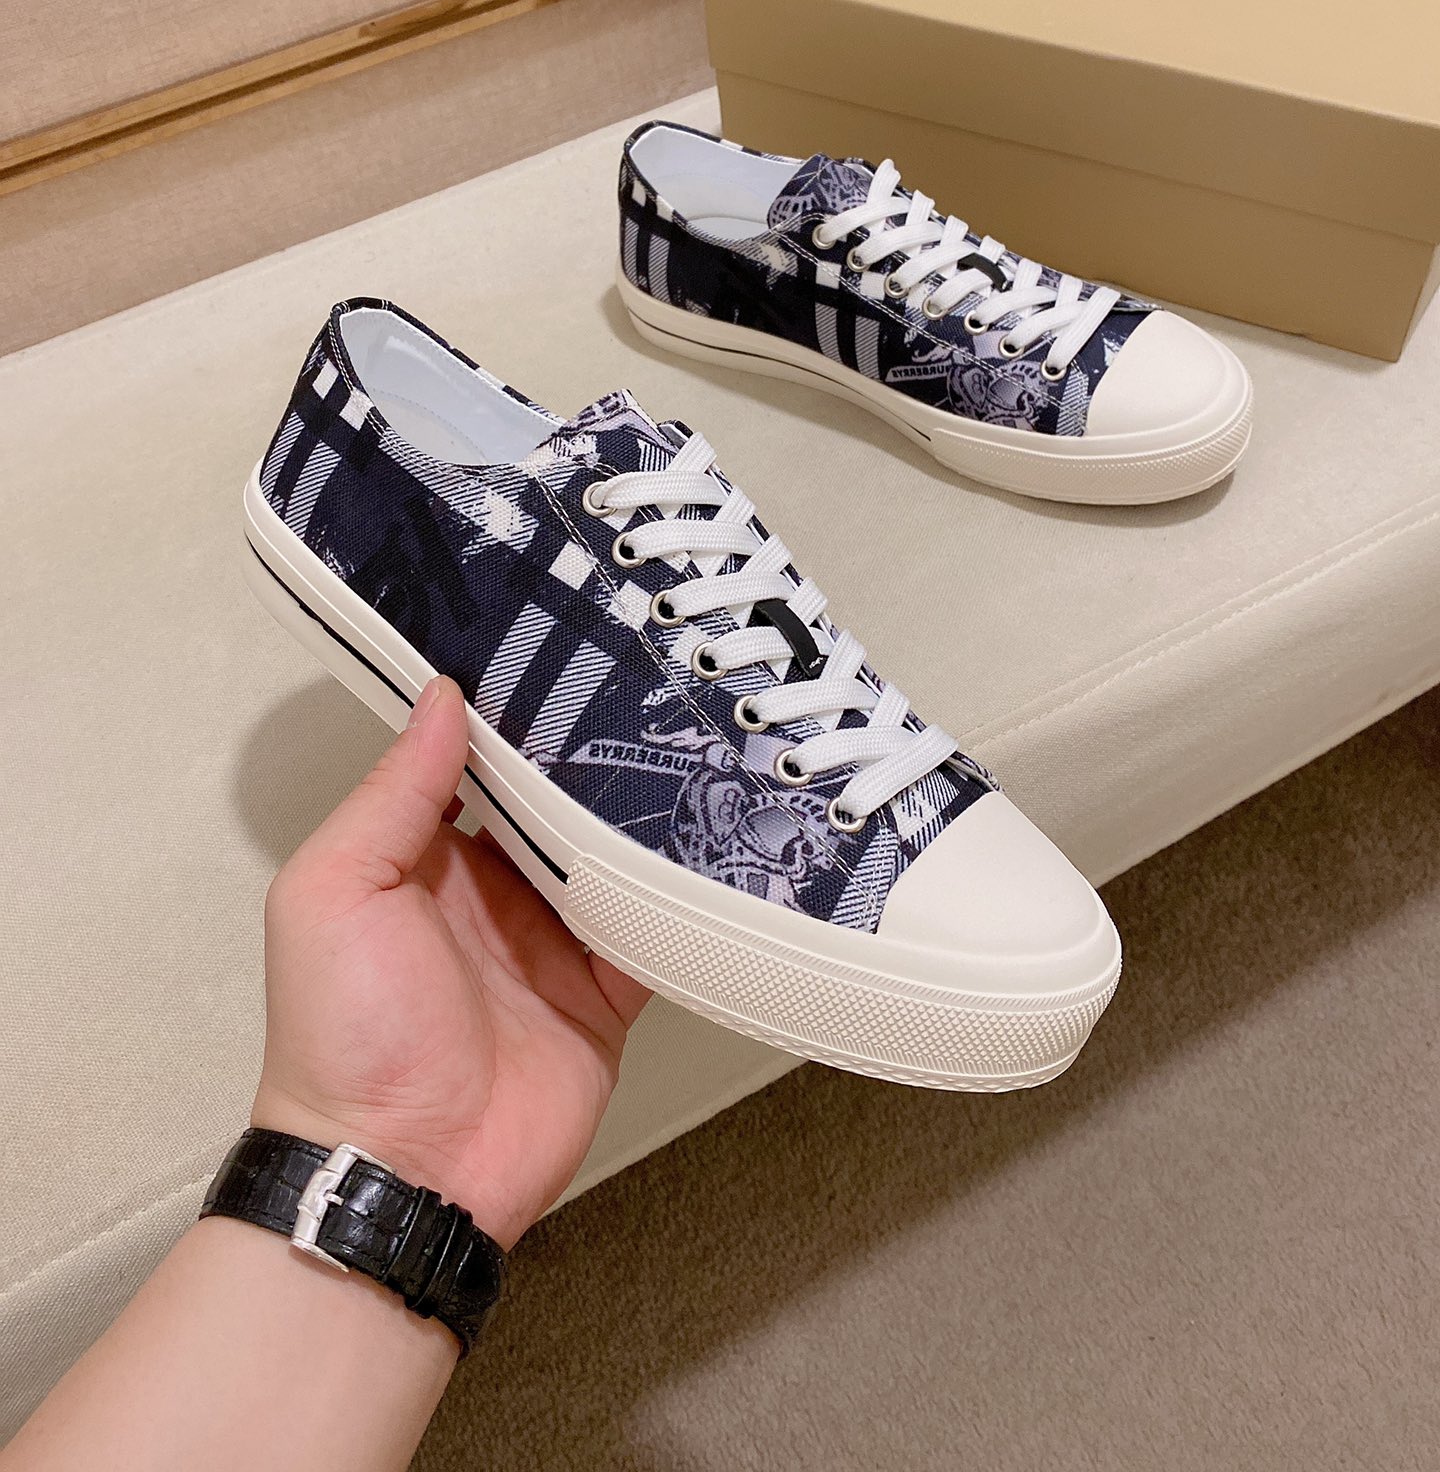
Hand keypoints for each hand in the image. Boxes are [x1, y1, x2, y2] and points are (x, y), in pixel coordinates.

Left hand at [251, 676, 648, 1246]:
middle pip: (556, 805)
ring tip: (694, 745)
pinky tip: (715, 846)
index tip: (558, 656)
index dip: (512, 716)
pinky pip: (652, 931)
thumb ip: (394, 795)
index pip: (478, 766)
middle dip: (592, 757)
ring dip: (644, 818)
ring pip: (611, 858)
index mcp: (422, 860)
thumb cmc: (341, 1036)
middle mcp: (492, 894)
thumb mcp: (333, 892)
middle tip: (647, 687)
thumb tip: (442, 699)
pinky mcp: (603, 995)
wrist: (402, 1173)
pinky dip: (680, 897)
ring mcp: (551, 944)